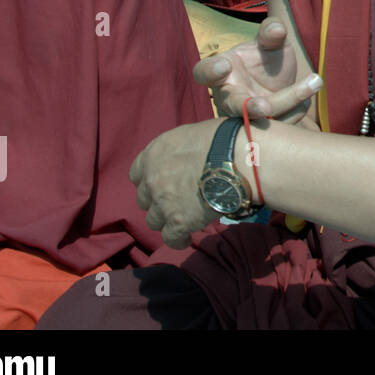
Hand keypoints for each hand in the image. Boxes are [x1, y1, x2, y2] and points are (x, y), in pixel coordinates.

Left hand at [131, 119, 222, 248]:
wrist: (238, 158)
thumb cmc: (222, 139)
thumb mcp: (191, 134)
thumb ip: (178, 150)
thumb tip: (185, 157)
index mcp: (153, 155)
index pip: (136, 174)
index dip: (149, 180)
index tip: (162, 183)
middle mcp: (152, 179)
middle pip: (144, 199)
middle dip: (158, 200)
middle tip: (176, 200)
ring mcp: (163, 203)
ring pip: (153, 220)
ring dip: (166, 220)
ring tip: (183, 219)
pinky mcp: (178, 222)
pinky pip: (171, 239)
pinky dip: (178, 240)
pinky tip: (187, 238)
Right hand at [194, 17, 322, 122]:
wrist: (279, 83)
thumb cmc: (266, 59)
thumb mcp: (271, 42)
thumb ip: (271, 32)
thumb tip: (276, 29)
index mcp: (222, 72)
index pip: (204, 72)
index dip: (210, 71)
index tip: (224, 65)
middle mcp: (228, 97)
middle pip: (234, 106)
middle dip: (249, 108)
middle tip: (266, 107)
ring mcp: (244, 118)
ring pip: (262, 119)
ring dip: (289, 102)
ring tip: (315, 81)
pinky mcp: (262, 132)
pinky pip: (278, 129)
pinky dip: (296, 112)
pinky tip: (306, 99)